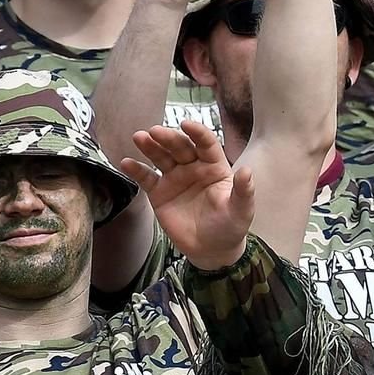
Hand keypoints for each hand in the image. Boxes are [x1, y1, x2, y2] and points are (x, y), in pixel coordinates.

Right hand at [118, 120, 256, 269]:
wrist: (212, 250)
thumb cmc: (230, 226)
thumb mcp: (241, 209)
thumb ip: (244, 191)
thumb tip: (247, 171)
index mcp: (215, 167)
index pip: (206, 144)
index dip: (197, 133)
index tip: (186, 124)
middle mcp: (193, 168)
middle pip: (180, 147)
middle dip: (169, 138)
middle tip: (155, 131)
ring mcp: (175, 178)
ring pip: (161, 157)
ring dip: (150, 147)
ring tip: (139, 137)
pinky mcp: (159, 192)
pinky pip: (147, 178)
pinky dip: (136, 170)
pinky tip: (126, 162)